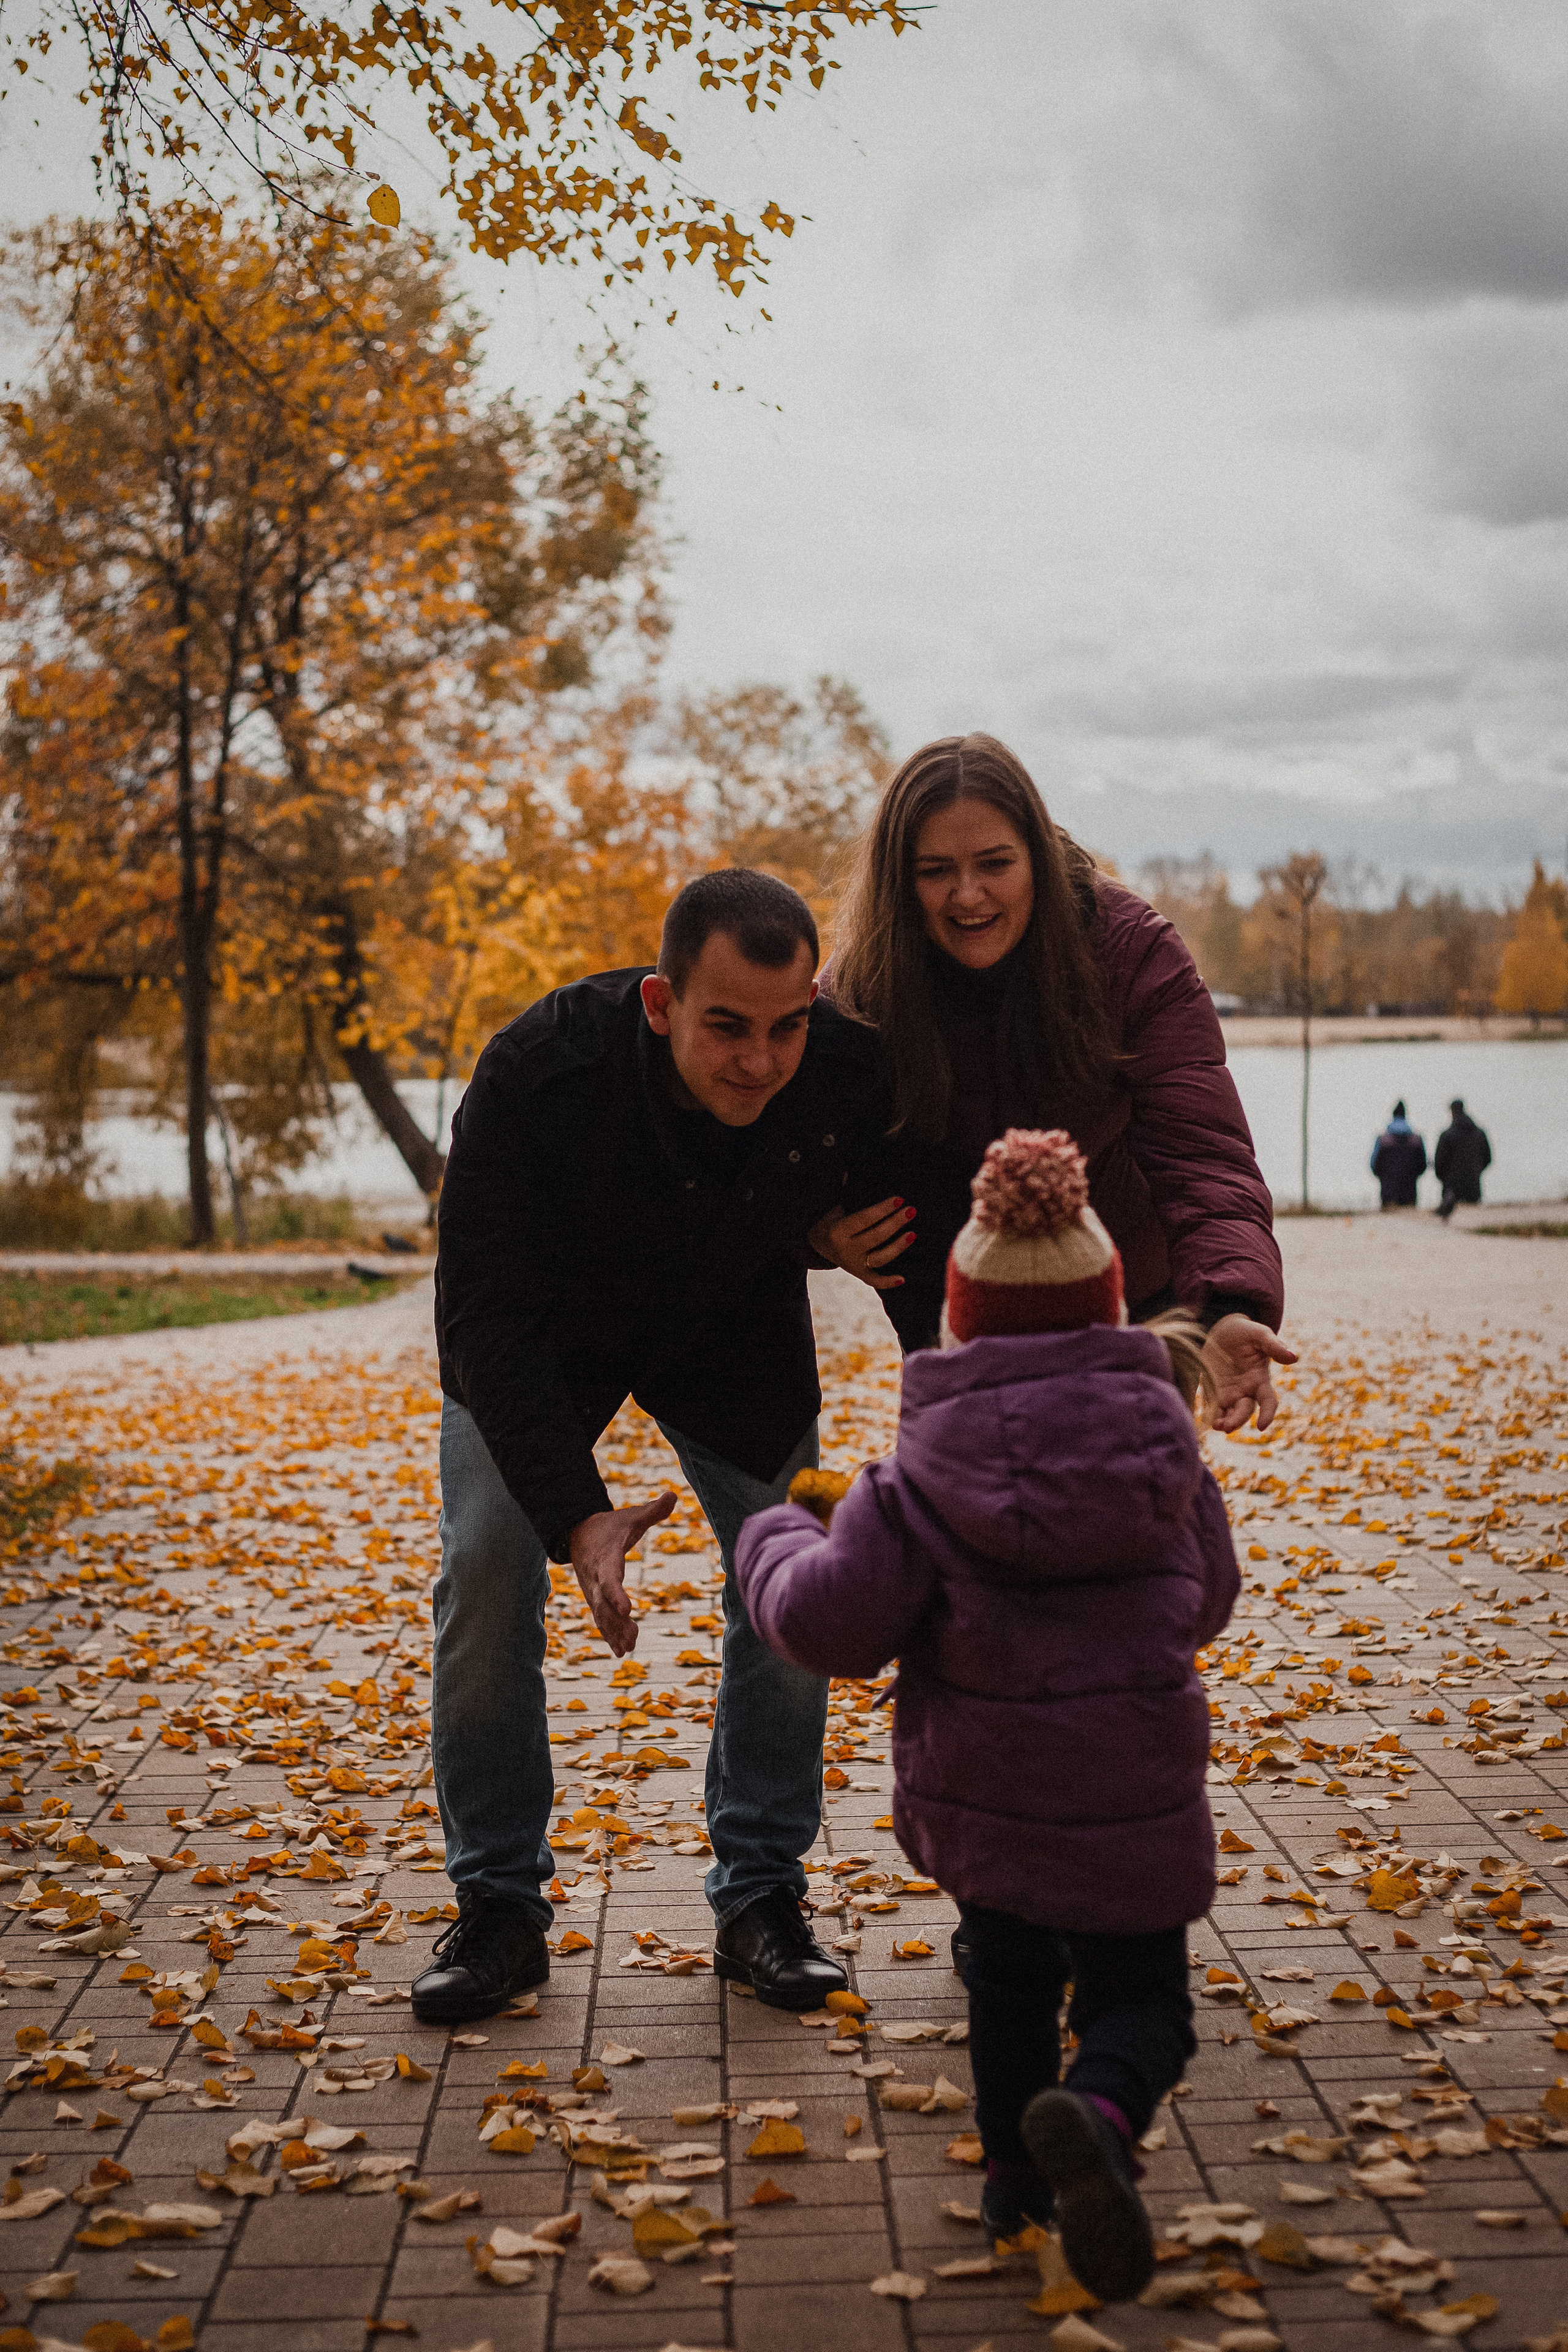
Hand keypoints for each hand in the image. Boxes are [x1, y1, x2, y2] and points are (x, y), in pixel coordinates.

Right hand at [568, 1491, 676, 1655]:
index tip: (626, 1609)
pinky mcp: (594, 1600)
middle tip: (633, 1637)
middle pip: (604, 1604)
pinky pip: (600, 1620)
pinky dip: (609, 1635)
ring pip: (601, 1616)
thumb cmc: (610, 1527)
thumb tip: (673, 1494)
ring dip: (614, 1633)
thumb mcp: (630, 1516)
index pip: (609, 1579)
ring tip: (629, 1649)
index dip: (616, 1594)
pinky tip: (621, 1652)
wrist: (578, 1534)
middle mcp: (595, 1579)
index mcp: (605, 1559)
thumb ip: (652, 1510)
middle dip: (616, 1621)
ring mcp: (592, 1592)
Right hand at [808, 1194, 915, 1291]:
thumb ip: (843, 1192)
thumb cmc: (830, 1219)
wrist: (816, 1243)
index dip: (882, 1209)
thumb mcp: (832, 1206)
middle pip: (876, 1237)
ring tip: (913, 1234)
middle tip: (911, 1210)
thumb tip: (848, 1171)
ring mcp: (853, 1264)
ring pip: (879, 1258)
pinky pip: (874, 1280)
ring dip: (897, 1247)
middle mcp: (845, 1249)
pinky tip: (903, 1279)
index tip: (899, 1199)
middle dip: (895, 1223)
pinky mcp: (858, 1274)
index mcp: (838, 1231)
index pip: (864, 1219)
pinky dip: (887, 1282)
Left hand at [1202, 1314, 1298, 1434]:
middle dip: (1238, 1420)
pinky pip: (1212, 1407)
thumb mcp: (1260, 1334)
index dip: (1267, 1414)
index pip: (1268, 1401)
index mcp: (1259, 1379)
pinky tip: (1206, 1421)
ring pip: (1229, 1413)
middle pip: (1245, 1411)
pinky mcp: (1212, 1390)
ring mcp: (1229, 1392)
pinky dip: (1209, 1416)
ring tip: (1216, 1426)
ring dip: (1223, 1422)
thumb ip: (1274, 1346)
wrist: (1222, 1329)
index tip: (1262, 1426)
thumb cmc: (1246, 1332)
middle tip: (1227, 1427)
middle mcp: (1245, 1390)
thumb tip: (1293, 1358)